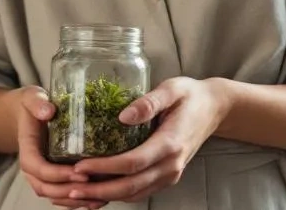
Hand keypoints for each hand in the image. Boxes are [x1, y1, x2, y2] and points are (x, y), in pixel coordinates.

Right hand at [13, 86, 105, 209]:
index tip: (80, 173)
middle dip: (70, 191)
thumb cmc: (32, 105)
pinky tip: (96, 201)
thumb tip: (48, 111)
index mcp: (27, 149)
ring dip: (75, 201)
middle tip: (94, 187)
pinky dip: (77, 202)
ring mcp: (41, 175)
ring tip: (100, 199)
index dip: (58, 174)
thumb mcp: (32, 98)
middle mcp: (32, 167)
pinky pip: (62, 196)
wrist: (27, 114)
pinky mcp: (52, 178)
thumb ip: (37, 103)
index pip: (39, 168)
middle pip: (46, 188)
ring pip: (54, 196)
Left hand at [65, 77, 227, 204]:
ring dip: (106, 196)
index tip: (80, 166)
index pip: (133, 163)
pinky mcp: (166, 176)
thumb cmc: (190, 96)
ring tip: (78, 193)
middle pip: (131, 186)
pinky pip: (140, 192)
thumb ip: (149, 101)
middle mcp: (171, 165)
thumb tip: (123, 115)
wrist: (214, 109)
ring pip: (135, 194)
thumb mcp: (172, 89)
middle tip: (71, 189)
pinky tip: (99, 192)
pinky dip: (118, 195)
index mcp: (170, 144)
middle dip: (99, 191)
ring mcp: (170, 174)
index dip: (105, 168)